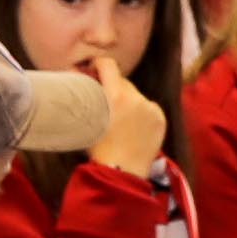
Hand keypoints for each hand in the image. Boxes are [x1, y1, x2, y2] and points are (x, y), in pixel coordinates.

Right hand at [88, 53, 165, 173]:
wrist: (122, 173)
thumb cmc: (97, 149)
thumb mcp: (85, 119)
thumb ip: (84, 96)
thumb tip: (75, 74)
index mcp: (117, 96)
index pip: (109, 65)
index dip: (99, 64)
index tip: (93, 69)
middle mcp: (137, 98)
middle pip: (122, 82)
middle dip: (112, 87)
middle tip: (103, 99)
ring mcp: (152, 109)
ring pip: (136, 96)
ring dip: (127, 101)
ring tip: (118, 119)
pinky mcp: (161, 119)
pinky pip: (148, 108)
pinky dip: (141, 112)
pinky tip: (132, 127)